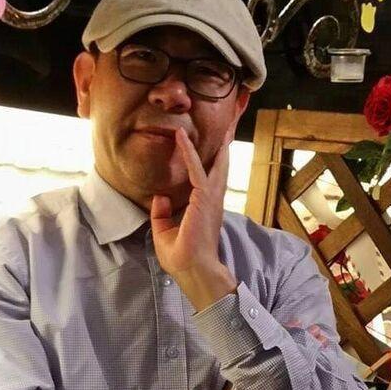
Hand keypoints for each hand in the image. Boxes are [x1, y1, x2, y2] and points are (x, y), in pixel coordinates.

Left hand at [149, 128, 230, 277]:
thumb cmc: (182, 259)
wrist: (193, 271)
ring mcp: (211, 199)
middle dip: (225, 144)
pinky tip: (181, 137)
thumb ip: (161, 214)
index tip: (210, 142)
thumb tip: (159, 196)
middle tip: (230, 120)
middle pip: (220, 165)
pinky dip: (188, 152)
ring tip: (223, 118)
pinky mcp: (204, 200)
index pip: (208, 178)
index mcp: (205, 208)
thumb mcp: (164, 234)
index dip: (209, 159)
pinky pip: (195, 170)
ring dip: (217, 140)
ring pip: (215, 162)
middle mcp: (212, 200)